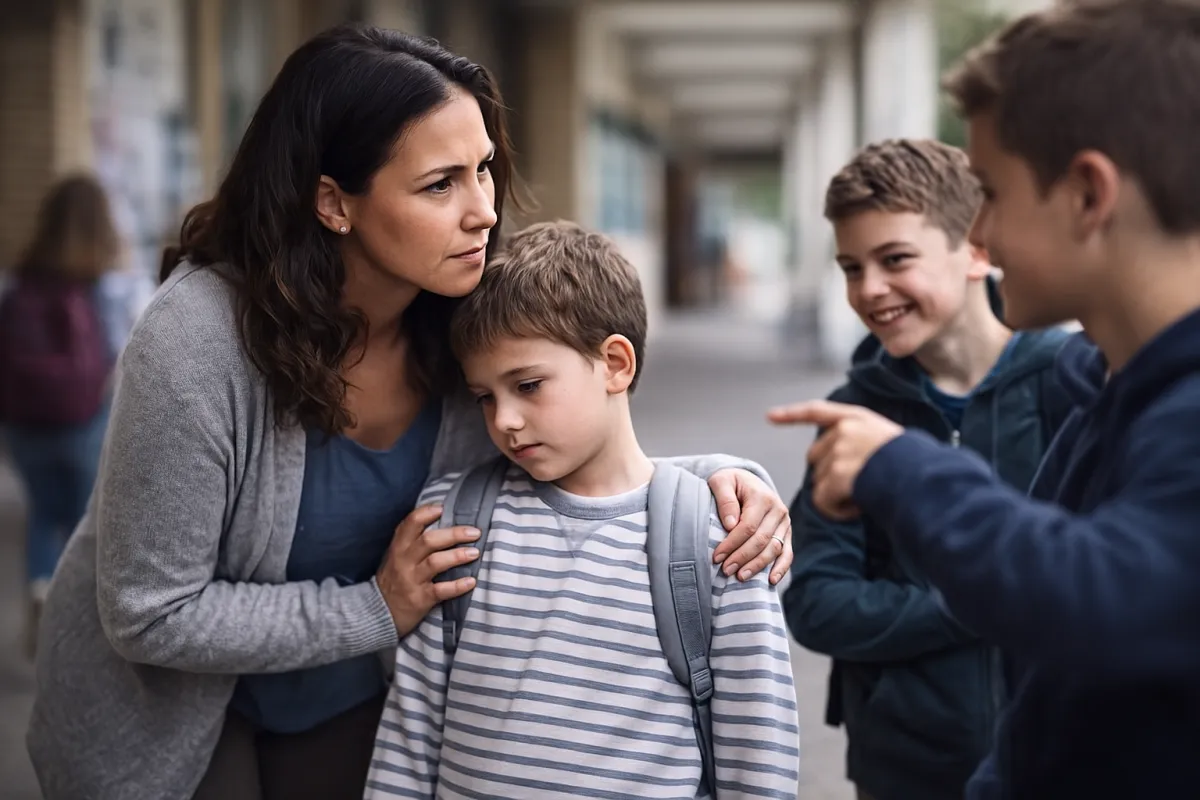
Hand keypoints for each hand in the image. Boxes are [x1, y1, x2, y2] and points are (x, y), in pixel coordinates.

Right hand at [375, 504, 481, 636]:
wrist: (376, 613)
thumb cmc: (393, 579)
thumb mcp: (395, 556)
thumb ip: (411, 541)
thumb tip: (439, 521)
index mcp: (398, 548)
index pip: (410, 524)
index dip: (426, 513)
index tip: (443, 508)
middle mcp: (403, 561)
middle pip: (428, 541)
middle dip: (454, 534)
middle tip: (474, 532)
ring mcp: (411, 580)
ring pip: (435, 563)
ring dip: (457, 556)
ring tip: (475, 553)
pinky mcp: (420, 599)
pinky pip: (440, 590)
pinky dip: (457, 586)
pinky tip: (471, 581)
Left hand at [709, 469, 791, 584]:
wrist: (746, 481)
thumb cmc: (730, 483)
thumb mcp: (721, 482)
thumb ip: (724, 499)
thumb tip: (730, 524)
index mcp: (763, 497)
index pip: (748, 526)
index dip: (732, 544)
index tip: (717, 557)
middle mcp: (778, 510)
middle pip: (761, 540)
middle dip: (742, 557)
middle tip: (726, 570)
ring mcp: (785, 522)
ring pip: (774, 549)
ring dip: (757, 566)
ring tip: (740, 577)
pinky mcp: (787, 533)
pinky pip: (787, 553)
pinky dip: (781, 568)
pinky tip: (771, 581)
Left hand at [768, 400, 903, 520]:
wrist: (923, 476)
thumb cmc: (913, 464)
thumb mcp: (886, 438)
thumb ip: (860, 441)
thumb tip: (840, 462)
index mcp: (856, 417)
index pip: (817, 411)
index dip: (792, 415)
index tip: (770, 416)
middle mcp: (844, 430)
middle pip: (815, 457)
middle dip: (829, 475)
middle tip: (857, 486)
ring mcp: (839, 451)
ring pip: (820, 482)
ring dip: (838, 495)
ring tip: (866, 496)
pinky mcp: (837, 474)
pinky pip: (823, 501)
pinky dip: (837, 510)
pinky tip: (858, 508)